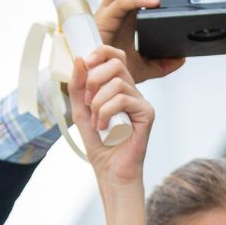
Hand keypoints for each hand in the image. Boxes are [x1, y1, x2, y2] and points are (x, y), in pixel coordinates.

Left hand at [71, 46, 153, 185]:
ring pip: (117, 83)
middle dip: (94, 80)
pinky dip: (106, 113)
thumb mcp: (80, 110)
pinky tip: (105, 127)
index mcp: (118, 87)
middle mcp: (132, 91)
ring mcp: (141, 101)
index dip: (100, 53)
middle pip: (116, 64)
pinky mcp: (147, 113)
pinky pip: (122, 100)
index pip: (114, 56)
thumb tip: (80, 59)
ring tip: (97, 122)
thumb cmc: (99, 144)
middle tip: (88, 103)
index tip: (84, 64)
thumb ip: (79, 86)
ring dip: (98, 104)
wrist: (110, 170)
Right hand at [94, 0, 185, 83]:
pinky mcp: (104, 21)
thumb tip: (181, 58)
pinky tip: (153, 1)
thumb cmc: (112, 68)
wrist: (95, 83)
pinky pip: (121, 3)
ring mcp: (109, 11)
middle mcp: (117, 5)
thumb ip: (163, 62)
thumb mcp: (144, 66)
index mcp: (128, 9)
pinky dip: (137, 0)